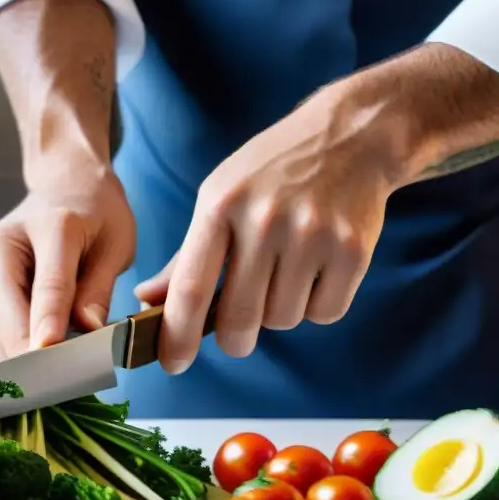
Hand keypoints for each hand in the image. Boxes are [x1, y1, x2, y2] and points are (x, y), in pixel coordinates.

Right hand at [0, 168, 135, 360]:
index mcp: (47, 225)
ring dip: (26, 362)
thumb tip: (88, 332)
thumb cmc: (94, 216)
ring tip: (61, 378)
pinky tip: (41, 365)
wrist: (61, 189)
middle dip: (37, 356)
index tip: (50, 354)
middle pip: (9, 318)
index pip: (48, 284)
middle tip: (70, 387)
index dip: (49, 323)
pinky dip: (16, 353)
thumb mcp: (115, 244)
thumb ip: (99, 289)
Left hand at [134, 83, 399, 373]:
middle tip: (236, 334)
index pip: (190, 288)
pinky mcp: (352, 250)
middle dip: (234, 340)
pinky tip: (316, 271)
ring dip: (279, 314)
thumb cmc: (270, 174)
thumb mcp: (218, 198)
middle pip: (239, 318)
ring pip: (283, 320)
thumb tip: (147, 300)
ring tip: (285, 274)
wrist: (350, 135)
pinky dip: (317, 306)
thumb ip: (185, 257)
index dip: (177, 335)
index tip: (172, 364)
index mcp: (220, 207)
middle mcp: (264, 220)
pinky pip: (324, 313)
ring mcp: (311, 234)